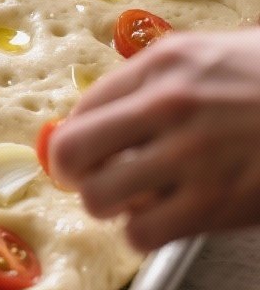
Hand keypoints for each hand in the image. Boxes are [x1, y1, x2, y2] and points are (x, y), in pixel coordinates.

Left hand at [49, 28, 259, 249]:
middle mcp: (167, 105)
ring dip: (111, 207)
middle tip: (98, 180)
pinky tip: (166, 220)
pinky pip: (141, 235)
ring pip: (98, 199)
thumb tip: (106, 113)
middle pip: (72, 153)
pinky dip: (145, 234)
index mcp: (165, 62)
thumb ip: (160, 79)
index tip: (88, 153)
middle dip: (78, 173)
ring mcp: (189, 155)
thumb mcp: (217, 54)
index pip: (82, 108)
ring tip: (136, 202)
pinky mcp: (214, 204)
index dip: (78, 137)